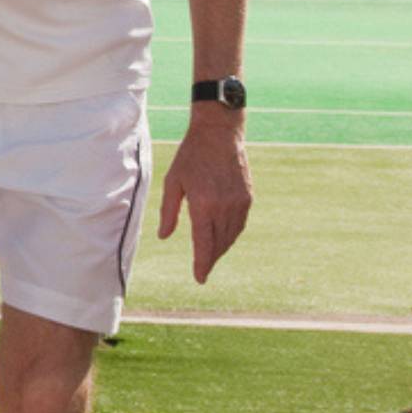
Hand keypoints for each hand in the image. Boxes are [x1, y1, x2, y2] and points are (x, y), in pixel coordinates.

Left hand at [158, 114, 252, 283]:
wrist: (219, 134)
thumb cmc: (191, 156)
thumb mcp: (173, 181)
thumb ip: (169, 211)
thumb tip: (164, 236)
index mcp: (203, 205)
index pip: (204, 244)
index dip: (202, 264)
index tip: (200, 278)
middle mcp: (224, 208)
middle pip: (219, 244)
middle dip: (210, 258)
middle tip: (203, 268)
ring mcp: (238, 203)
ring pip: (231, 237)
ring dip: (221, 248)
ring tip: (211, 254)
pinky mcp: (247, 198)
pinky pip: (240, 224)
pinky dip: (231, 234)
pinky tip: (223, 236)